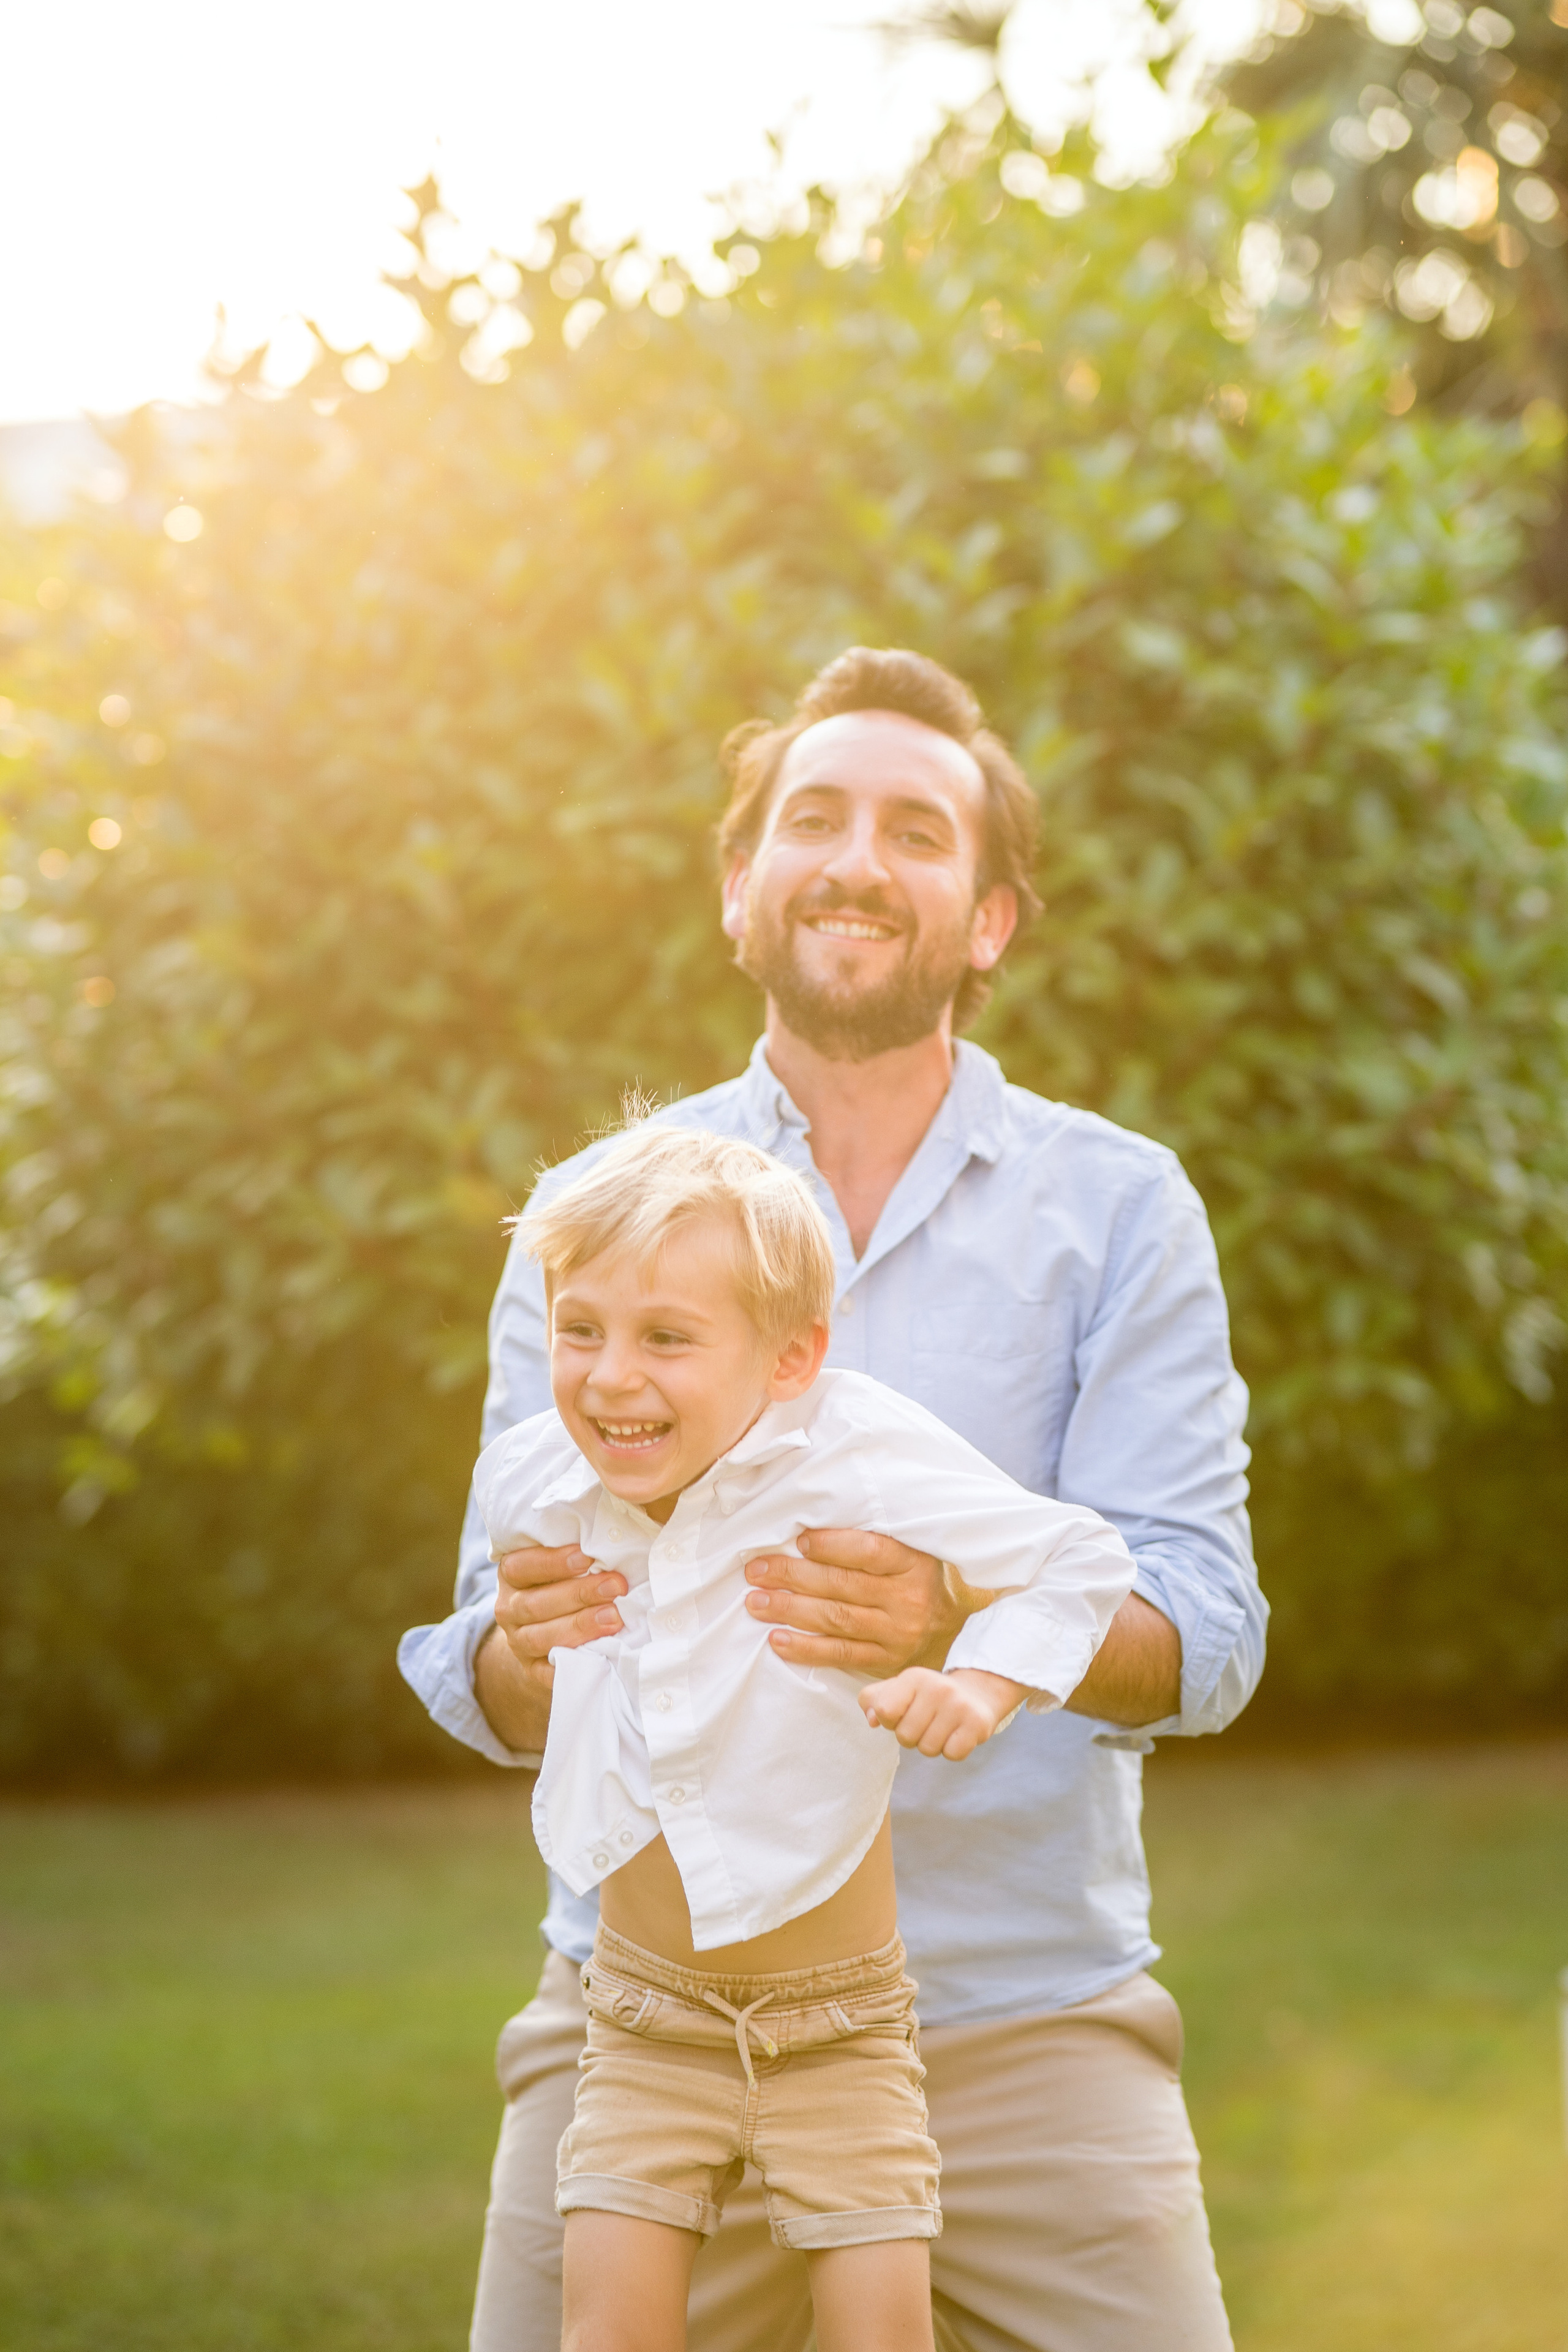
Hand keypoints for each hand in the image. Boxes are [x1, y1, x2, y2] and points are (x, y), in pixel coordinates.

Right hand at [494, 1543, 627, 1692]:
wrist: (546, 1631)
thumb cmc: (564, 1583)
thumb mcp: (561, 1564)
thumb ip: (576, 1554)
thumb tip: (611, 1538)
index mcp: (512, 1576)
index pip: (520, 1567)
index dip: (552, 1562)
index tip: (587, 1557)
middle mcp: (509, 1609)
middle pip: (534, 1604)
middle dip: (579, 1594)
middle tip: (616, 1586)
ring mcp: (518, 1642)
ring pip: (539, 1637)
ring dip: (579, 1627)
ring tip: (614, 1618)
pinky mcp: (532, 1670)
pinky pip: (547, 1672)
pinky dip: (571, 1663)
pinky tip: (599, 1654)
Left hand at [744, 1530, 966, 1676]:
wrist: (960, 1630)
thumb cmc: (922, 1581)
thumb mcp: (913, 1554)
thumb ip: (874, 1543)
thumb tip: (811, 1533)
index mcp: (915, 1565)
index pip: (870, 1551)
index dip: (831, 1545)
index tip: (799, 1540)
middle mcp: (908, 1600)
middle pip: (843, 1585)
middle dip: (793, 1577)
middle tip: (756, 1571)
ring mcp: (897, 1634)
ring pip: (836, 1619)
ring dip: (790, 1610)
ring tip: (756, 1602)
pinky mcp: (886, 1662)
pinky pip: (841, 1655)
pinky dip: (806, 1649)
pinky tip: (777, 1640)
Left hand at [860, 1666, 1029, 1759]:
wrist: (978, 1693)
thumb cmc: (929, 1696)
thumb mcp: (900, 1689)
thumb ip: (874, 1700)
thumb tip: (871, 1720)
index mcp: (913, 1677)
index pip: (884, 1712)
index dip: (891, 1721)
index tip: (904, 1714)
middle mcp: (937, 1688)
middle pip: (905, 1737)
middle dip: (913, 1737)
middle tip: (927, 1722)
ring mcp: (959, 1705)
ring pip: (928, 1749)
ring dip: (933, 1744)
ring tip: (942, 1727)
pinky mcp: (977, 1723)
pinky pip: (952, 1754)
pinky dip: (952, 1750)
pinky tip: (957, 1733)